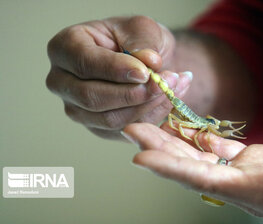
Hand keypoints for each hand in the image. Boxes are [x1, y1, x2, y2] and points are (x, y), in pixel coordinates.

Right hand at [46, 16, 191, 139]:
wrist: (142, 61)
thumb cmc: (134, 39)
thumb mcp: (141, 28)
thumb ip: (143, 41)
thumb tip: (149, 61)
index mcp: (65, 48)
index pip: (85, 63)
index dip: (116, 70)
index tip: (146, 72)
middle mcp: (63, 82)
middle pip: (92, 98)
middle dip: (134, 94)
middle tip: (166, 83)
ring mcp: (78, 109)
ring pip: (110, 119)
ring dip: (147, 106)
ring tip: (174, 88)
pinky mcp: (98, 128)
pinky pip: (124, 129)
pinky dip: (151, 117)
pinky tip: (169, 100)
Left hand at [123, 123, 262, 218]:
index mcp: (258, 192)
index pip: (204, 181)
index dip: (171, 169)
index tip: (139, 158)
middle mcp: (245, 187)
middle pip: (193, 169)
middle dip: (160, 151)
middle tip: (131, 131)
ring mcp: (248, 175)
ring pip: (202, 159)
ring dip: (174, 143)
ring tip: (148, 126)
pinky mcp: (256, 163)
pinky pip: (221, 152)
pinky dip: (201, 140)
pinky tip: (186, 130)